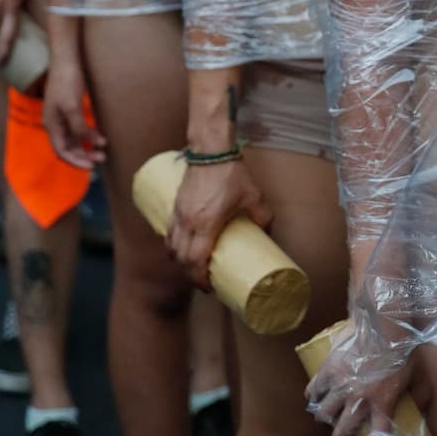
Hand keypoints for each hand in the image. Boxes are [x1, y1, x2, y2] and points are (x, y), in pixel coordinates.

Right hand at [43, 53, 105, 170]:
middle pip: (68, 147)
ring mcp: (62, 116)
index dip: (76, 161)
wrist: (67, 58)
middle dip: (84, 155)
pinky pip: (78, 128)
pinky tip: (100, 136)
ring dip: (87, 146)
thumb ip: (78, 126)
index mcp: (51, 125)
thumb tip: (89, 143)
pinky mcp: (71, 108)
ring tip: (103, 150)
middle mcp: (55, 123)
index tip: (91, 167)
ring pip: (74, 139)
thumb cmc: (67, 81)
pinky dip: (88, 134)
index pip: (62, 151)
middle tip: (102, 158)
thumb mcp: (72, 106)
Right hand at [167, 157, 271, 291]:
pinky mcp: (175, 205)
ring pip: (171, 247)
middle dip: (189, 275)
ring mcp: (178, 213)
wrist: (210, 149)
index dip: (199, 279)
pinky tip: (181, 248)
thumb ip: (262, 216)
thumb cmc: (231, 172)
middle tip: (202, 281)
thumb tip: (267, 232)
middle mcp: (188, 221)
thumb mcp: (254, 196)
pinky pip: (168, 233)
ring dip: (179, 262)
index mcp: (205, 223)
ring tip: (192, 268)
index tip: (208, 287)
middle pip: (180, 259)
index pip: (195, 261)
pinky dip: (173, 246)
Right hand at [306, 323, 418, 435]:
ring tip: (329, 421)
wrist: (382, 320)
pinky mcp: (328, 369)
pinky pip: (313, 391)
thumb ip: (420, 398)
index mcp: (383, 405)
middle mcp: (359, 400)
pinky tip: (317, 398)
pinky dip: (313, 398)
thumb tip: (424, 414)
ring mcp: (340, 385)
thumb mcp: (419, 377)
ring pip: (323, 416)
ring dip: (325, 422)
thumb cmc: (404, 349)